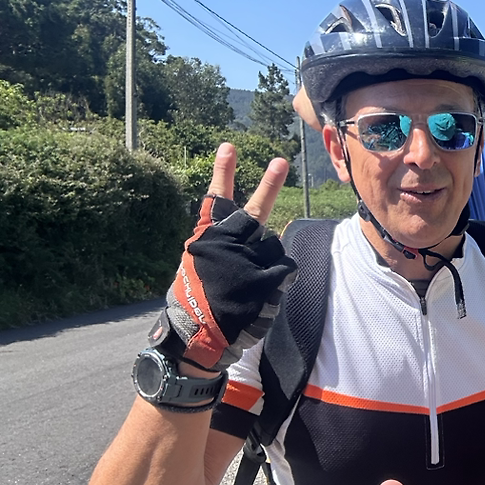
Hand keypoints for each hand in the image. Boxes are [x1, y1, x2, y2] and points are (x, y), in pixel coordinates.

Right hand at [149, 143, 294, 371]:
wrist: (199, 338)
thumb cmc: (199, 302)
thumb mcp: (200, 265)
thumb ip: (221, 243)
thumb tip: (249, 230)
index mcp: (208, 238)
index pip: (216, 199)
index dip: (223, 172)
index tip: (228, 146)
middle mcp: (226, 242)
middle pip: (254, 212)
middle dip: (270, 186)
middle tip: (282, 161)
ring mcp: (245, 259)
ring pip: (273, 247)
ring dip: (267, 265)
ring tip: (247, 286)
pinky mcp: (263, 279)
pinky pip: (285, 270)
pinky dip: (278, 282)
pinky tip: (261, 295)